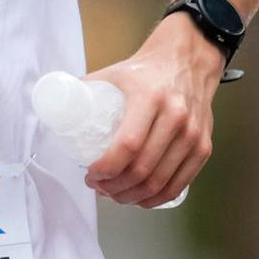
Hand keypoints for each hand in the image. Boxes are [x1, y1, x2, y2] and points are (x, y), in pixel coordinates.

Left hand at [86, 11, 220, 206]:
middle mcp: (176, 116)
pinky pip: (180, 183)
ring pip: (160, 182)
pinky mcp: (203, 146)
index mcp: (150, 97)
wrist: (189, 60)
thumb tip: (55, 109)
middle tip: (99, 187)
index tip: (91, 174)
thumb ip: (85, 90)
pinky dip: (158, 198)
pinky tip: (142, 199)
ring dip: (133, 196)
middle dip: (115, 187)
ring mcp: (192, 134)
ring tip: (115, 194)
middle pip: (142, 169)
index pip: (127, 146)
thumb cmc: (147, 71)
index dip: (106, 169)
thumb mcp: (114, 73)